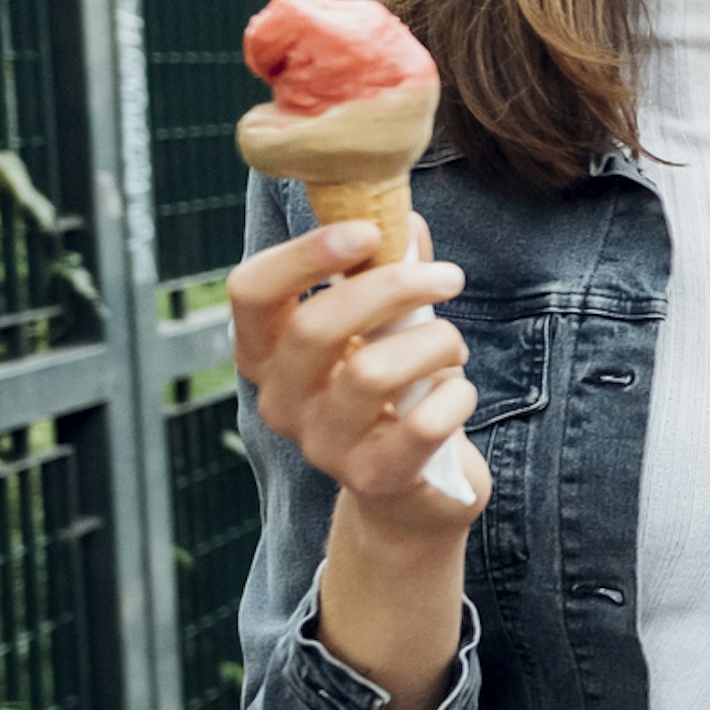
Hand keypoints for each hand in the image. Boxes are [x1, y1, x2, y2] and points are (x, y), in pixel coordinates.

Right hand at [230, 212, 490, 543]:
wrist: (412, 494)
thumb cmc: (395, 393)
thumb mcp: (383, 327)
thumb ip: (388, 271)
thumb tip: (405, 216)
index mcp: (269, 354)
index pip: (250, 292)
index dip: (302, 254)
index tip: (365, 230)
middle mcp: (281, 401)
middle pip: (315, 326)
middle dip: (392, 287)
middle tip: (450, 276)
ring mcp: (322, 446)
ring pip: (372, 373)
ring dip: (435, 342)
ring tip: (452, 346)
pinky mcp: (374, 479)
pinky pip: (423, 423)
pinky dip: (457, 395)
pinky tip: (459, 393)